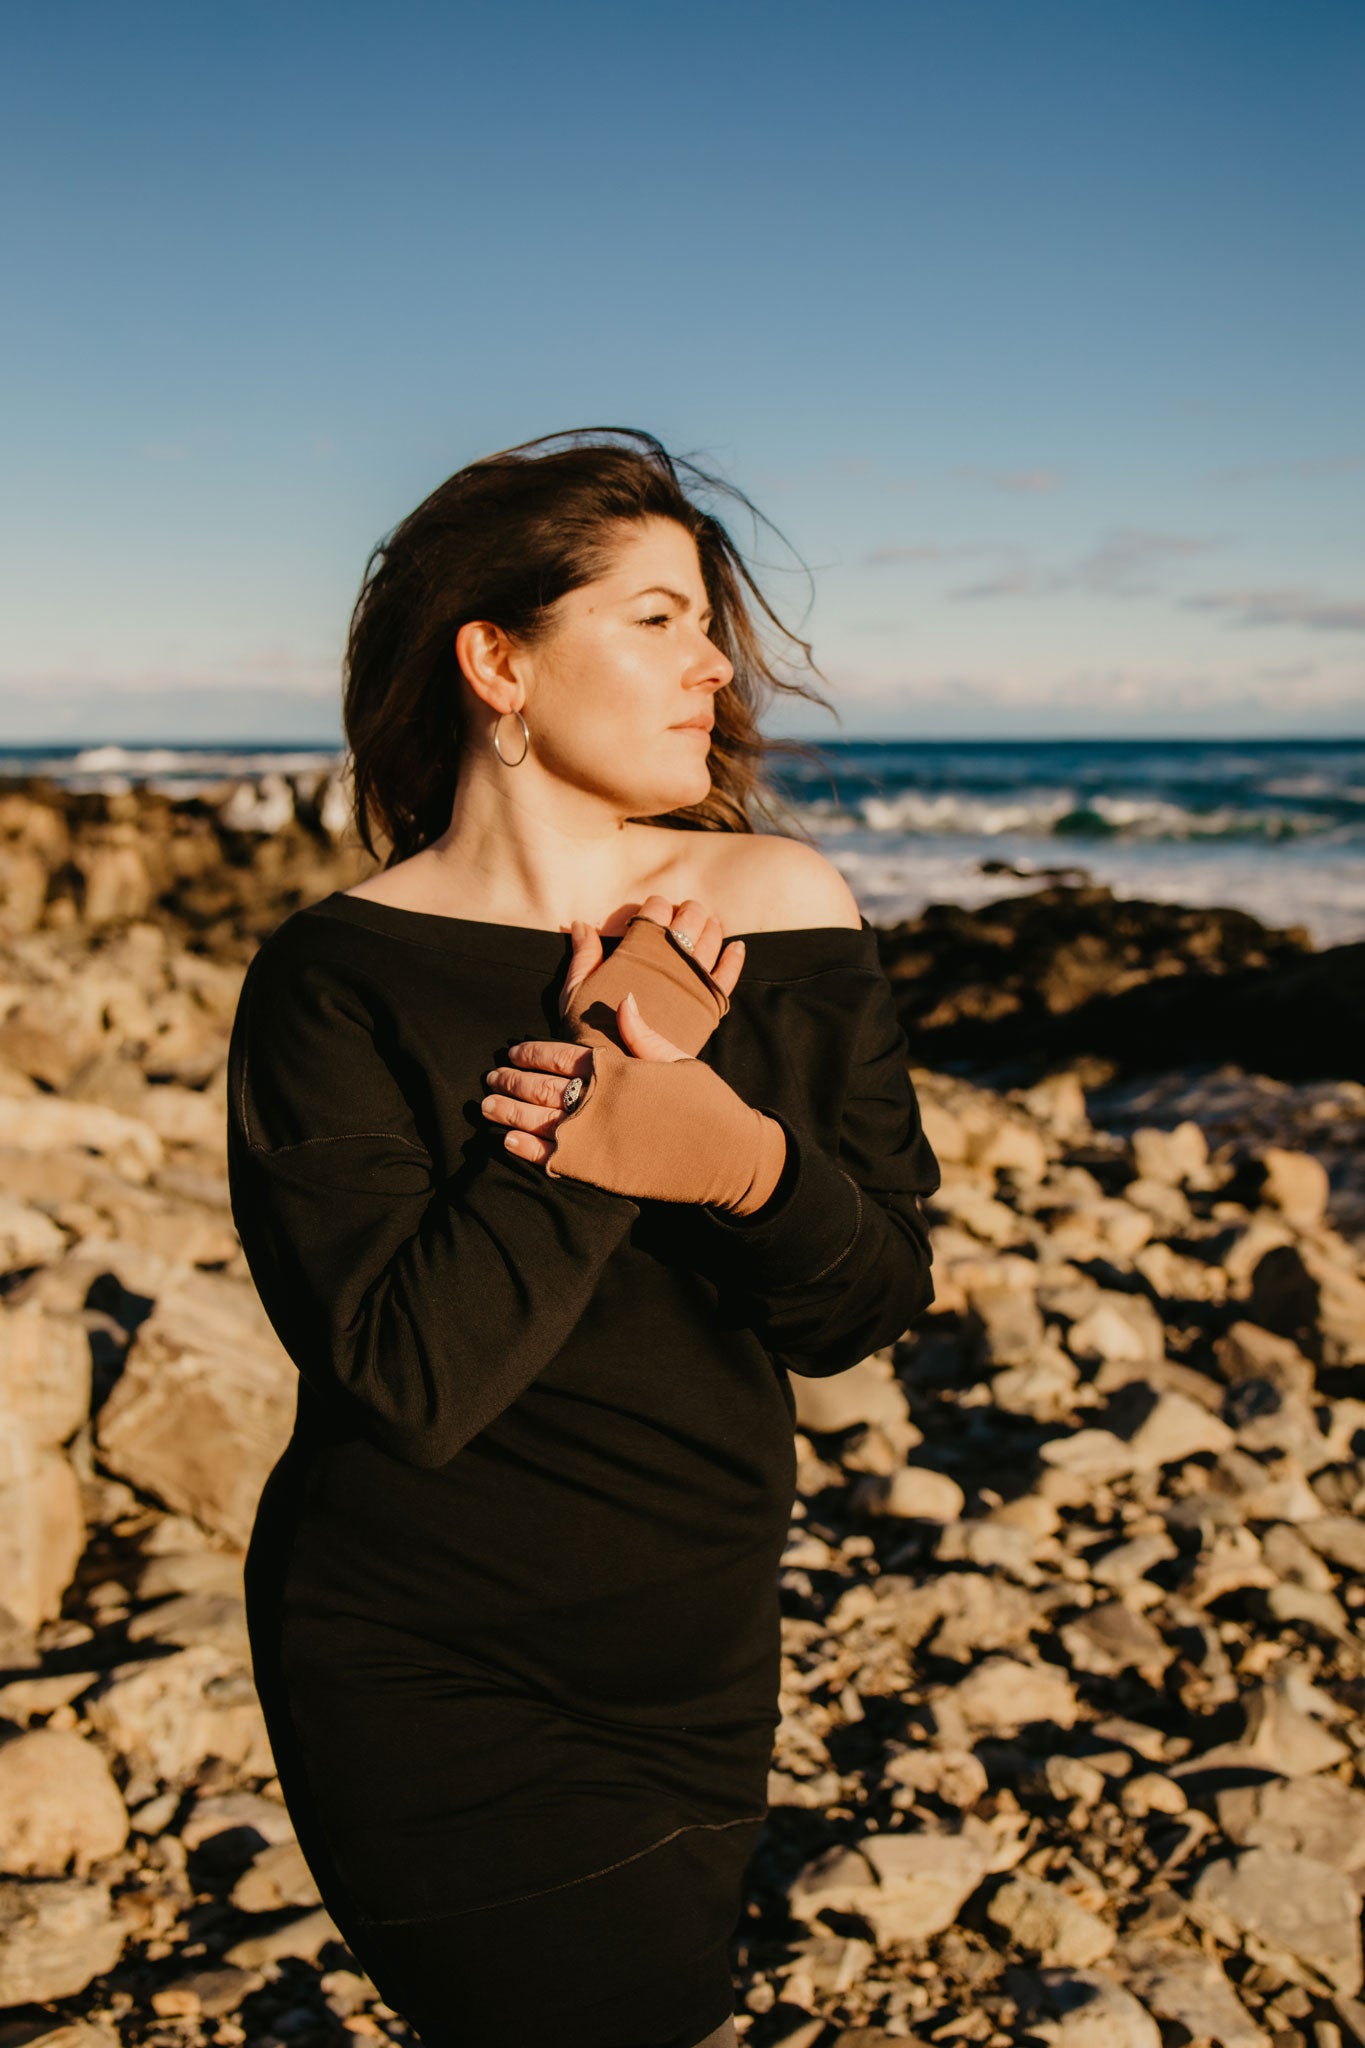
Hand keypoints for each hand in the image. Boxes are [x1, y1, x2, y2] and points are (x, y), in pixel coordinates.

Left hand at [483, 974, 688, 1168]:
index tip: (514, 1050)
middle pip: (537, 1084)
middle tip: (492, 1078)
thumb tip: (623, 1000)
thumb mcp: (678, 1059)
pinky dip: (522, 1148)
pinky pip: (544, 1157)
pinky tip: (506, 1141)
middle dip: (509, 1079)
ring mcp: (590, 1134)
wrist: (728, 1155)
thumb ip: (643, 1034)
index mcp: (614, 1065)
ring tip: (487, 1106)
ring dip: (505, 1111)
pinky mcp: (593, 1169)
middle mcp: (595, 1096)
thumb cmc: (708, 1104)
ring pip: (532, 1118)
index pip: (557, 1052)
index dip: (530, 1051)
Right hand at [560, 893, 745, 1036]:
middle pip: (690, 917)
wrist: (622, 1070)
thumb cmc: (594, 1031)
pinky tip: (736, 947)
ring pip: (712, 938)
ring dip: (709, 926)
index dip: (656, 905)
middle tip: (681, 916)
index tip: (652, 913)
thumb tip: (580, 924)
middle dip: (687, 911)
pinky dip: (734, 957)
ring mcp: (695, 980)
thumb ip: (583, 956)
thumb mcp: (578, 990)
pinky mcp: (710, 1003)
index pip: (657, 910)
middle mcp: (673, 959)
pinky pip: (729, 974)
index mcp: (641, 950)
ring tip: (705, 925)